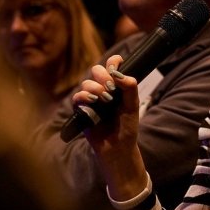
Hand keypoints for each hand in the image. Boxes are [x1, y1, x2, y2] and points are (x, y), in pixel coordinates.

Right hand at [71, 55, 147, 198]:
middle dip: (103, 75)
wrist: (118, 147)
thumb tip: (119, 74)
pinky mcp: (82, 110)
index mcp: (117, 86)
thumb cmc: (127, 127)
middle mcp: (103, 89)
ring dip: (95, 87)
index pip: (113, 65)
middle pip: (97, 70)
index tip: (116, 66)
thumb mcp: (132, 106)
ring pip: (87, 82)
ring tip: (104, 99)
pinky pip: (77, 97)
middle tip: (110, 87)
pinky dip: (84, 96)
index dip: (114, 61)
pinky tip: (92, 101)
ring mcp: (92, 99)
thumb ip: (130, 88)